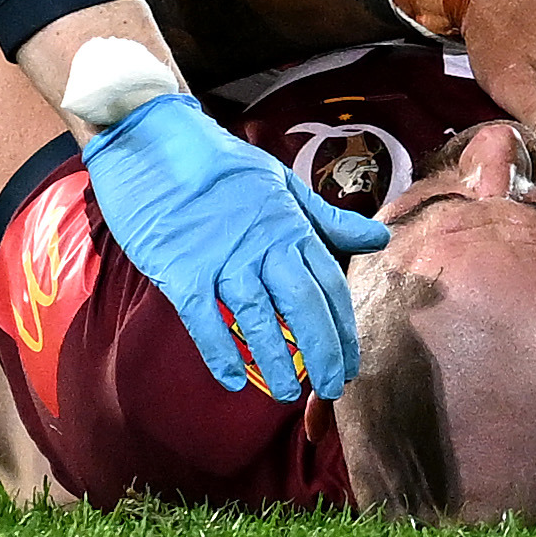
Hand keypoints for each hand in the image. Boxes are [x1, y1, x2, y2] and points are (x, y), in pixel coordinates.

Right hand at [79, 90, 389, 395]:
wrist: (155, 143)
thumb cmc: (220, 165)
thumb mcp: (281, 183)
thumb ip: (327, 218)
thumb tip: (380, 237)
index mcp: (290, 226)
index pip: (330, 284)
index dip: (343, 327)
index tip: (351, 359)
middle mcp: (263, 246)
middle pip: (303, 307)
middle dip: (322, 352)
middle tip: (331, 388)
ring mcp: (222, 259)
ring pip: (258, 320)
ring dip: (275, 362)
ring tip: (286, 393)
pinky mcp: (182, 271)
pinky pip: (205, 320)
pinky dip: (219, 353)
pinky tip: (232, 379)